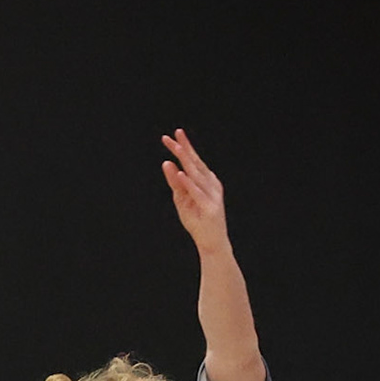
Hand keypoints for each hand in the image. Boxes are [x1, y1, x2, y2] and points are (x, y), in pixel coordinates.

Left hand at [160, 128, 228, 250]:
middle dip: (183, 149)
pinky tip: (181, 174)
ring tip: (175, 149)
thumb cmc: (197, 221)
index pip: (192, 161)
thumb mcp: (181, 199)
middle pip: (195, 164)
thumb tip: (166, 163)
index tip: (168, 137)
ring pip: (196, 175)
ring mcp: (212, 196)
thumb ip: (175, 182)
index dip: (182, 148)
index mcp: (206, 180)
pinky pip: (198, 193)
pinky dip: (189, 184)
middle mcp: (211, 185)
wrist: (212, 243)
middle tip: (172, 137)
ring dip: (186, 161)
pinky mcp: (210, 208)